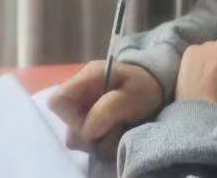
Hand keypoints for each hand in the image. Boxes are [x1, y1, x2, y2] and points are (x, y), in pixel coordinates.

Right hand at [48, 60, 162, 155]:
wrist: (158, 86)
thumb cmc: (146, 86)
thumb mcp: (132, 95)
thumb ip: (108, 109)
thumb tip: (87, 130)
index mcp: (88, 77)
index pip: (58, 101)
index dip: (69, 118)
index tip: (92, 126)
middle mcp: (82, 91)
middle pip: (66, 122)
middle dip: (87, 133)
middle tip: (111, 130)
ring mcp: (85, 104)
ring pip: (77, 133)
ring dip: (97, 139)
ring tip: (119, 129)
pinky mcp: (92, 116)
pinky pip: (88, 136)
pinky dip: (102, 139)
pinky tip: (117, 130)